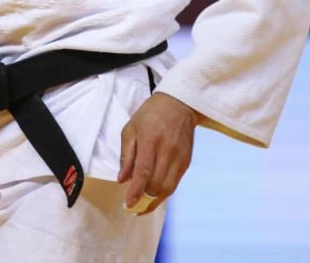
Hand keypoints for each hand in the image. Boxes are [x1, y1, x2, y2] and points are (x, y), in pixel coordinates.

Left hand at [118, 92, 197, 214]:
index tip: (128, 205)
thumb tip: (122, 180)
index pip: (144, 171)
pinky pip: (175, 184)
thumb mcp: (131, 129)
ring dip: (154, 200)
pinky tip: (154, 194)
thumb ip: (126, 156)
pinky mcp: (186, 162)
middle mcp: (167, 150)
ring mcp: (179, 157)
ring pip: (168, 188)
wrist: (179, 104)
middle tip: (132, 205)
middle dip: (143, 199)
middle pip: (156, 184)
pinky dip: (164, 193)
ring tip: (142, 204)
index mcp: (150, 140)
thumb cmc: (150, 115)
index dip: (136, 191)